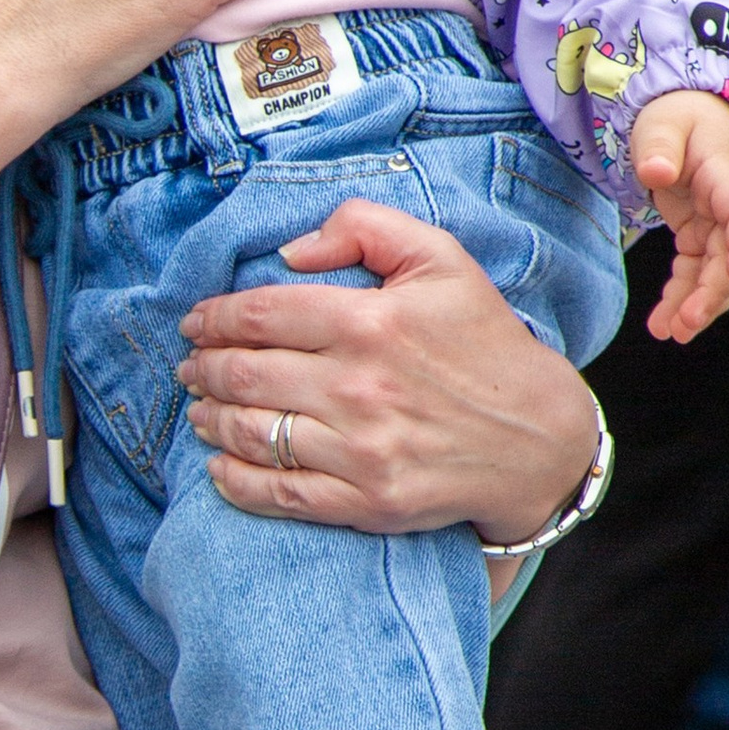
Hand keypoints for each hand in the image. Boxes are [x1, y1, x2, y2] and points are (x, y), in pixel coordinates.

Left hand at [178, 200, 600, 544]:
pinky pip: (278, 493)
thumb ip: (364, 228)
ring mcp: (360, 450)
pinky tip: (218, 467)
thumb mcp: (441, 259)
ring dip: (209, 420)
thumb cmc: (484, 343)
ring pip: (251, 433)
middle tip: (190, 367)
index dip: (212, 318)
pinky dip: (234, 481)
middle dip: (201, 368)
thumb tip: (289, 251)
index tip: (195, 323)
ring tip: (198, 410)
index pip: (259, 314)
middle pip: (244, 374)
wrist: (539, 438)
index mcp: (370, 322)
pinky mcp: (366, 501)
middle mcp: (358, 387)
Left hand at [627, 91, 728, 340]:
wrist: (683, 118)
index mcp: (727, 175)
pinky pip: (695, 274)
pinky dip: (680, 298)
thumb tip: (655, 173)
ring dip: (696, 305)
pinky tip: (661, 324)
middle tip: (684, 324)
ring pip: (715, 274)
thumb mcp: (661, 123)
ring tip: (671, 333)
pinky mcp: (700, 237)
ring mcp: (717, 225)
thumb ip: (658, 147)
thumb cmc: (674, 117)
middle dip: (711, 293)